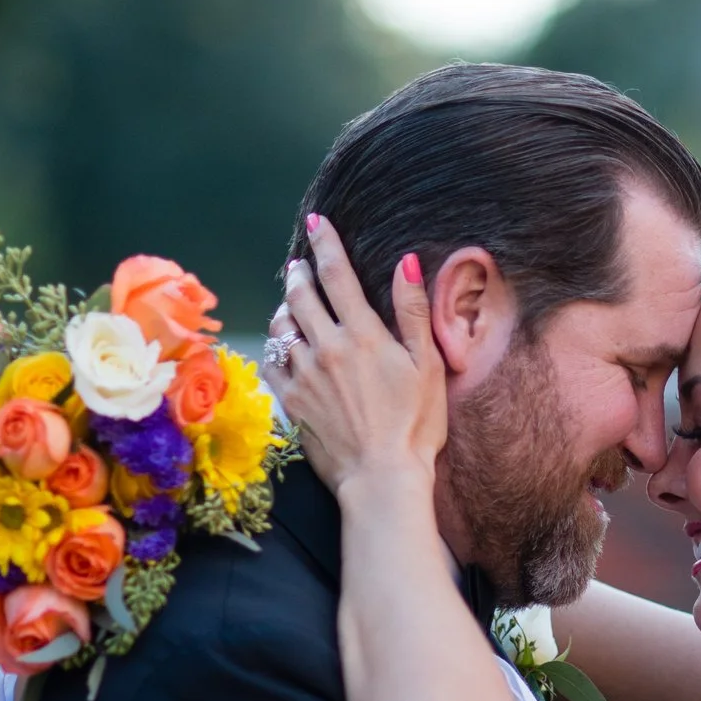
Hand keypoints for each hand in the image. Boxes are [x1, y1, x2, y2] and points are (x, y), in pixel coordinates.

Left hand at [262, 214, 444, 498]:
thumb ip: (413, 312)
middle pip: (301, 295)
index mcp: (362, 334)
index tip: (318, 223)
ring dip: (285, 307)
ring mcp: (304, 374)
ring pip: (282, 325)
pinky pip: (271, 361)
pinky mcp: (291, 401)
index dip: (327, 244)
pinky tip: (281, 345)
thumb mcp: (428, 365)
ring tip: (290, 302)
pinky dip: (274, 346)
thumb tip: (406, 263)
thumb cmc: (416, 424)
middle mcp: (326, 347)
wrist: (383, 477)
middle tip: (300, 264)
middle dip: (300, 273)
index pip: (338, 274)